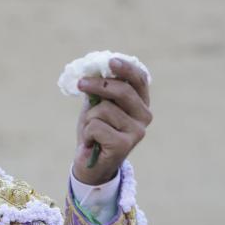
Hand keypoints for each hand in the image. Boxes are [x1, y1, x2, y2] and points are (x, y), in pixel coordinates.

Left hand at [72, 58, 152, 184]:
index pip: (140, 80)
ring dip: (89, 118)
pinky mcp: (124, 145)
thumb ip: (99, 89)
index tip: (110, 61)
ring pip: (104, 109)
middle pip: (122, 91)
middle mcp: (144, 116)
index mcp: (140, 103)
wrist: (90, 163)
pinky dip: (87, 132)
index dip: (126, 68)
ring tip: (91, 130)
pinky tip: (92, 142)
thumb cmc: (95, 130)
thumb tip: (92, 69)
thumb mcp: (97, 105)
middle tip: (80, 84)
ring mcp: (137, 132)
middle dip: (98, 85)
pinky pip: (96, 126)